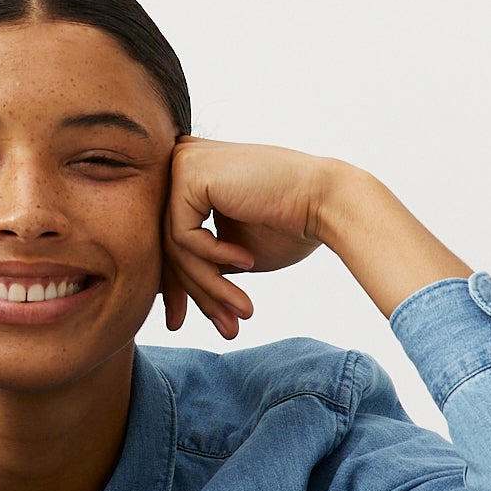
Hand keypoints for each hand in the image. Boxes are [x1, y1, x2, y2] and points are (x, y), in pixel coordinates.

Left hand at [162, 139, 470, 335]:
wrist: (327, 202)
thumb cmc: (290, 227)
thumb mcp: (233, 253)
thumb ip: (200, 263)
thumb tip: (163, 295)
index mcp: (193, 178)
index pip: (171, 239)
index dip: (179, 286)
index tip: (182, 323)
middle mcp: (182, 164)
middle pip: (169, 244)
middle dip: (196, 293)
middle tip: (224, 328)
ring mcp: (182, 163)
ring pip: (175, 246)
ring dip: (211, 286)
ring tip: (242, 310)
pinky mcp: (188, 170)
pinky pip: (183, 235)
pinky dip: (214, 257)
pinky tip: (246, 261)